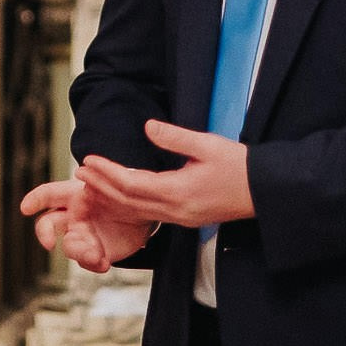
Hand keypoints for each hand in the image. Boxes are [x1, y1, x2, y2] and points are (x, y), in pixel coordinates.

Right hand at [19, 177, 155, 274]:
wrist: (144, 214)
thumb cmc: (123, 194)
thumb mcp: (115, 181)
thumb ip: (102, 176)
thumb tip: (84, 169)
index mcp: (74, 196)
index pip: (48, 194)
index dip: (35, 200)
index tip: (25, 208)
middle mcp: (73, 217)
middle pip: (47, 224)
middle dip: (44, 233)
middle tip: (49, 243)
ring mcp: (82, 236)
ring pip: (68, 246)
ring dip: (79, 251)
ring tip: (95, 254)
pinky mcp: (95, 253)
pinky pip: (86, 262)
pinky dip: (94, 264)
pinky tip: (104, 262)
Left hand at [73, 120, 254, 229]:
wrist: (265, 192)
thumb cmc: (240, 166)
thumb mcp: (208, 144)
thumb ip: (175, 137)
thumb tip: (147, 126)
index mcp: (178, 192)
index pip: (131, 184)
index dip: (107, 172)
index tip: (89, 159)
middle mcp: (176, 211)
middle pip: (128, 202)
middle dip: (101, 186)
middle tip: (80, 171)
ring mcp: (181, 218)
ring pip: (136, 211)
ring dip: (111, 198)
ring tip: (91, 184)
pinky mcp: (186, 219)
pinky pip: (149, 215)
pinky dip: (129, 205)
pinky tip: (119, 197)